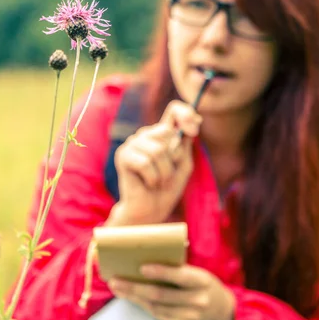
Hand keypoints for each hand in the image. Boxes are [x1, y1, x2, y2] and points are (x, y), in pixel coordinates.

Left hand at [108, 264, 234, 319]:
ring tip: (118, 287)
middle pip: (160, 294)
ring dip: (133, 297)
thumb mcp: (199, 274)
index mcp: (202, 281)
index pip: (179, 276)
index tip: (141, 267)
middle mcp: (197, 300)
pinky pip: (158, 315)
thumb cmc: (204, 286)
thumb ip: (179, 269)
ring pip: (155, 306)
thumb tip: (149, 258)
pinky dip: (143, 305)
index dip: (160, 272)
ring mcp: (190, 317)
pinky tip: (132, 297)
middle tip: (115, 280)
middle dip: (134, 287)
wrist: (221, 311)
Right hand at [109, 100, 201, 224]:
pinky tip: (148, 183)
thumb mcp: (184, 163)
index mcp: (163, 133)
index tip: (194, 129)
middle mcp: (147, 134)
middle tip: (167, 173)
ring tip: (158, 180)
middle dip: (174, 157)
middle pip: (167, 132)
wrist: (152, 209)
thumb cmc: (168, 187)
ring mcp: (133, 143)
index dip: (186, 114)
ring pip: (158, 150)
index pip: (174, 110)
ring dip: (164, 172)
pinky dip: (152, 178)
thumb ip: (187, 143)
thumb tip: (194, 122)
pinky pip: (145, 162)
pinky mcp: (123, 155)